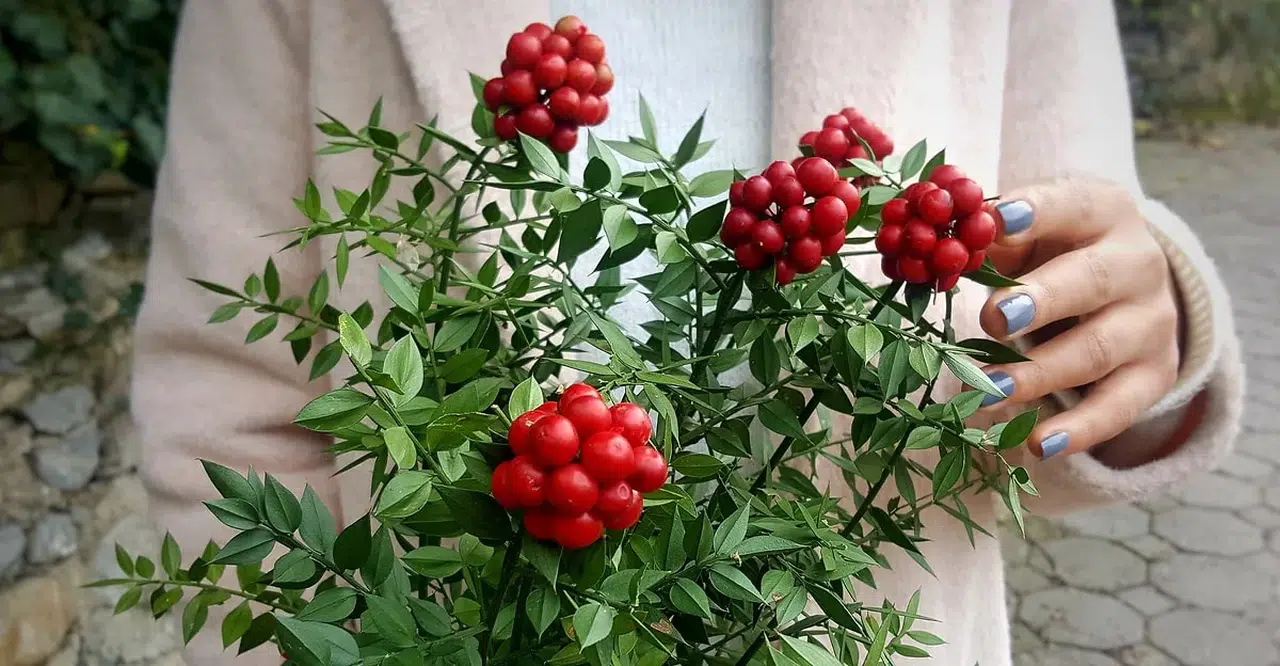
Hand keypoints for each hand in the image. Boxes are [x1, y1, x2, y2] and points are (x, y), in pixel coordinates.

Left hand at [976, 177, 1179, 458]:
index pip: (1072, 205)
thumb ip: (987, 237)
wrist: (1127, 287)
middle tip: (994, 316)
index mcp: (1103, 212)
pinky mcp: (1154, 373)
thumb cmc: (1054, 251)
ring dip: (1040, 373)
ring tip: (989, 391)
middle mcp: (1138, 262)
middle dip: (1042, 299)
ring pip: (1097, 349)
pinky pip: (1120, 407)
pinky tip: (1038, 444)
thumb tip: (932, 246)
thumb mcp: (1029, 232)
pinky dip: (1080, 429)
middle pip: (1091, 280)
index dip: (1036, 212)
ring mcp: (1151, 321)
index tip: (996, 220)